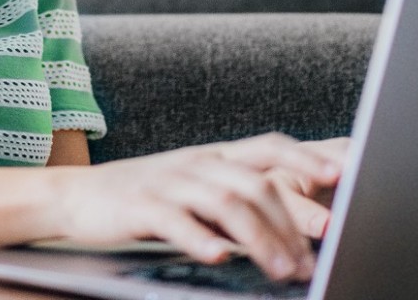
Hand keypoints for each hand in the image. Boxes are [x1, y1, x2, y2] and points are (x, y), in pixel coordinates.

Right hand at [48, 133, 344, 282]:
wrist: (76, 196)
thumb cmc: (147, 198)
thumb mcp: (196, 190)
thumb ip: (239, 202)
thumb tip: (296, 232)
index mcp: (215, 157)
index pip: (269, 147)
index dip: (306, 157)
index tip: (341, 175)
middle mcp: (196, 163)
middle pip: (256, 184)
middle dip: (291, 224)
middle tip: (310, 260)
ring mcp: (168, 182)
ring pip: (225, 204)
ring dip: (259, 239)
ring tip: (279, 270)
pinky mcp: (140, 205)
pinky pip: (176, 220)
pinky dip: (200, 239)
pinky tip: (218, 257)